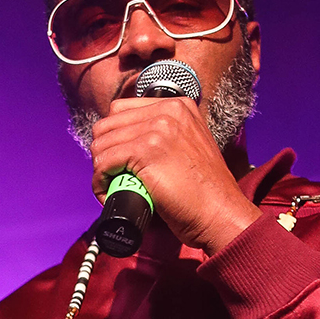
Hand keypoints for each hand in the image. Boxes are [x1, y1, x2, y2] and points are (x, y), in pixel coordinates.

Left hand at [89, 94, 260, 257]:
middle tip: (111, 176)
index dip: (114, 137)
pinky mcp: (146, 151)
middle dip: (103, 153)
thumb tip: (132, 143)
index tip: (117, 159)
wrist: (220, 212)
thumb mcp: (191, 147)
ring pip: (101, 144)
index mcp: (178, 106)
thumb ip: (169, 136)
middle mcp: (168, 111)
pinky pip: (103, 162)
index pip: (122, 110)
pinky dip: (99, 181)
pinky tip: (108, 193)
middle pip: (108, 125)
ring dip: (99, 169)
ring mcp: (157, 129)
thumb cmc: (205, 191)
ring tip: (111, 188)